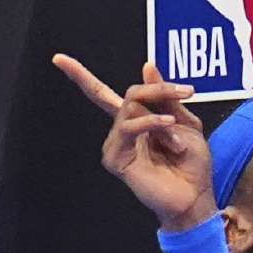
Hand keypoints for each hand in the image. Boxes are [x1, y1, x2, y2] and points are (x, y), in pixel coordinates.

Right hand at [53, 54, 216, 231]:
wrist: (195, 195)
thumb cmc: (192, 164)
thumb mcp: (187, 124)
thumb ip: (167, 98)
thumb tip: (147, 66)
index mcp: (137, 121)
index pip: (103, 95)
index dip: (80, 76)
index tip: (58, 58)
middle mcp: (123, 131)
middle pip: (130, 94)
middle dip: (159, 89)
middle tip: (187, 91)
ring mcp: (117, 145)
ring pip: (130, 108)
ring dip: (162, 116)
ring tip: (177, 134)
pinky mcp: (116, 158)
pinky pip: (128, 128)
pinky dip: (151, 122)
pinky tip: (167, 125)